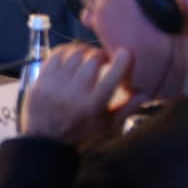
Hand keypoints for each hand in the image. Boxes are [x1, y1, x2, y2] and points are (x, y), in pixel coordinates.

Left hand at [21, 44, 142, 145]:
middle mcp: (73, 94)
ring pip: (74, 54)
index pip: (110, 80)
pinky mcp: (41, 79)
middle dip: (101, 55)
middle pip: (92, 61)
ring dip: (84, 50)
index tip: (126, 52)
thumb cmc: (81, 131)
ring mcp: (55, 85)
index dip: (120, 63)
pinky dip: (67, 50)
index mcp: (92, 106)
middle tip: (104, 58)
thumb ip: (127, 107)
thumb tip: (146, 92)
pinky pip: (56, 54)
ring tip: (89, 55)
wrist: (45, 137)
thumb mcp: (107, 124)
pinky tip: (72, 54)